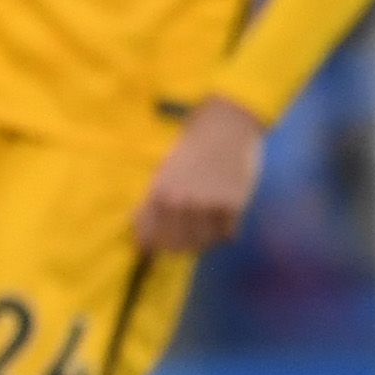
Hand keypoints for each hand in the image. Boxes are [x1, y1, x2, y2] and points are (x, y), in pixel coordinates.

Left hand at [133, 95, 264, 255]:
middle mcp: (178, 203)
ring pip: (203, 244)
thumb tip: (143, 243)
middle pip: (177, 246)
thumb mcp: (163, 175)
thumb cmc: (191, 150)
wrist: (225, 128)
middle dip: (182, 244)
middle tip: (191, 232)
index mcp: (157, 194)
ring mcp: (205, 206)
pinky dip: (225, 229)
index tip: (161, 243)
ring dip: (205, 238)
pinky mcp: (232, 207)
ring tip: (208, 220)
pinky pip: (226, 235)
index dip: (154, 245)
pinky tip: (224, 212)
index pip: (148, 239)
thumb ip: (152, 207)